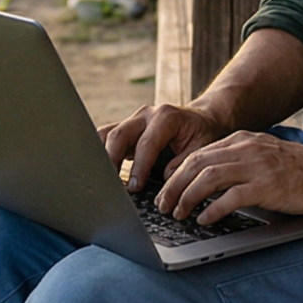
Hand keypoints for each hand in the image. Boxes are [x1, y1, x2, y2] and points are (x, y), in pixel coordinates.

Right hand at [101, 102, 232, 191]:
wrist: (202, 119)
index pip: (146, 143)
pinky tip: (101, 172)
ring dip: (101, 157)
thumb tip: (167, 177)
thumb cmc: (202, 134)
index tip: (135, 187)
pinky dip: (100, 153)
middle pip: (119, 135)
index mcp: (166, 117)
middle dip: (112, 161)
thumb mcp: (202, 148)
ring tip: (102, 180)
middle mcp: (146, 115)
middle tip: (112, 186)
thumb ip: (185, 161)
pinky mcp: (126, 129)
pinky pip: (106, 138)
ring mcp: (133, 120)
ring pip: (106, 134)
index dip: (139, 167)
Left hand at [155, 131, 302, 225]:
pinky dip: (213, 209)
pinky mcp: (268, 186)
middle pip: (196, 164)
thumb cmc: (302, 170)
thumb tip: (210, 180)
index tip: (165, 190)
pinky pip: (231, 197)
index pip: (198, 154)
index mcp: (242, 140)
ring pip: (208, 178)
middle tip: (162, 205)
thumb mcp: (265, 155)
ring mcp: (256, 166)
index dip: (176, 173)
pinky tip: (204, 220)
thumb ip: (240, 161)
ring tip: (178, 214)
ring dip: (187, 197)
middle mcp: (245, 149)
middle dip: (173, 186)